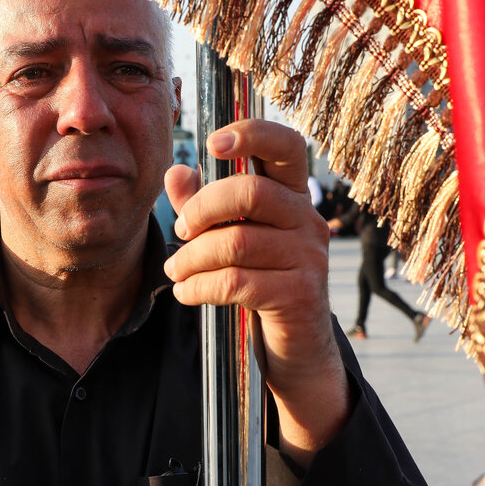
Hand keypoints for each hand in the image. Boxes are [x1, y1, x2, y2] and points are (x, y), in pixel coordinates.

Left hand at [163, 120, 350, 465]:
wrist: (295, 352)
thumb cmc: (260, 285)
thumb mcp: (228, 240)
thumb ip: (202, 208)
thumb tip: (175, 171)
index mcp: (293, 197)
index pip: (287, 145)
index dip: (252, 134)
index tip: (213, 143)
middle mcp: (308, 221)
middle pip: (250, 193)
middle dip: (200, 211)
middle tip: (179, 234)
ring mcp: (309, 259)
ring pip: (236, 243)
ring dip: (191, 259)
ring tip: (175, 273)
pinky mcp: (299, 296)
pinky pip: (236, 282)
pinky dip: (200, 287)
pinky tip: (186, 294)